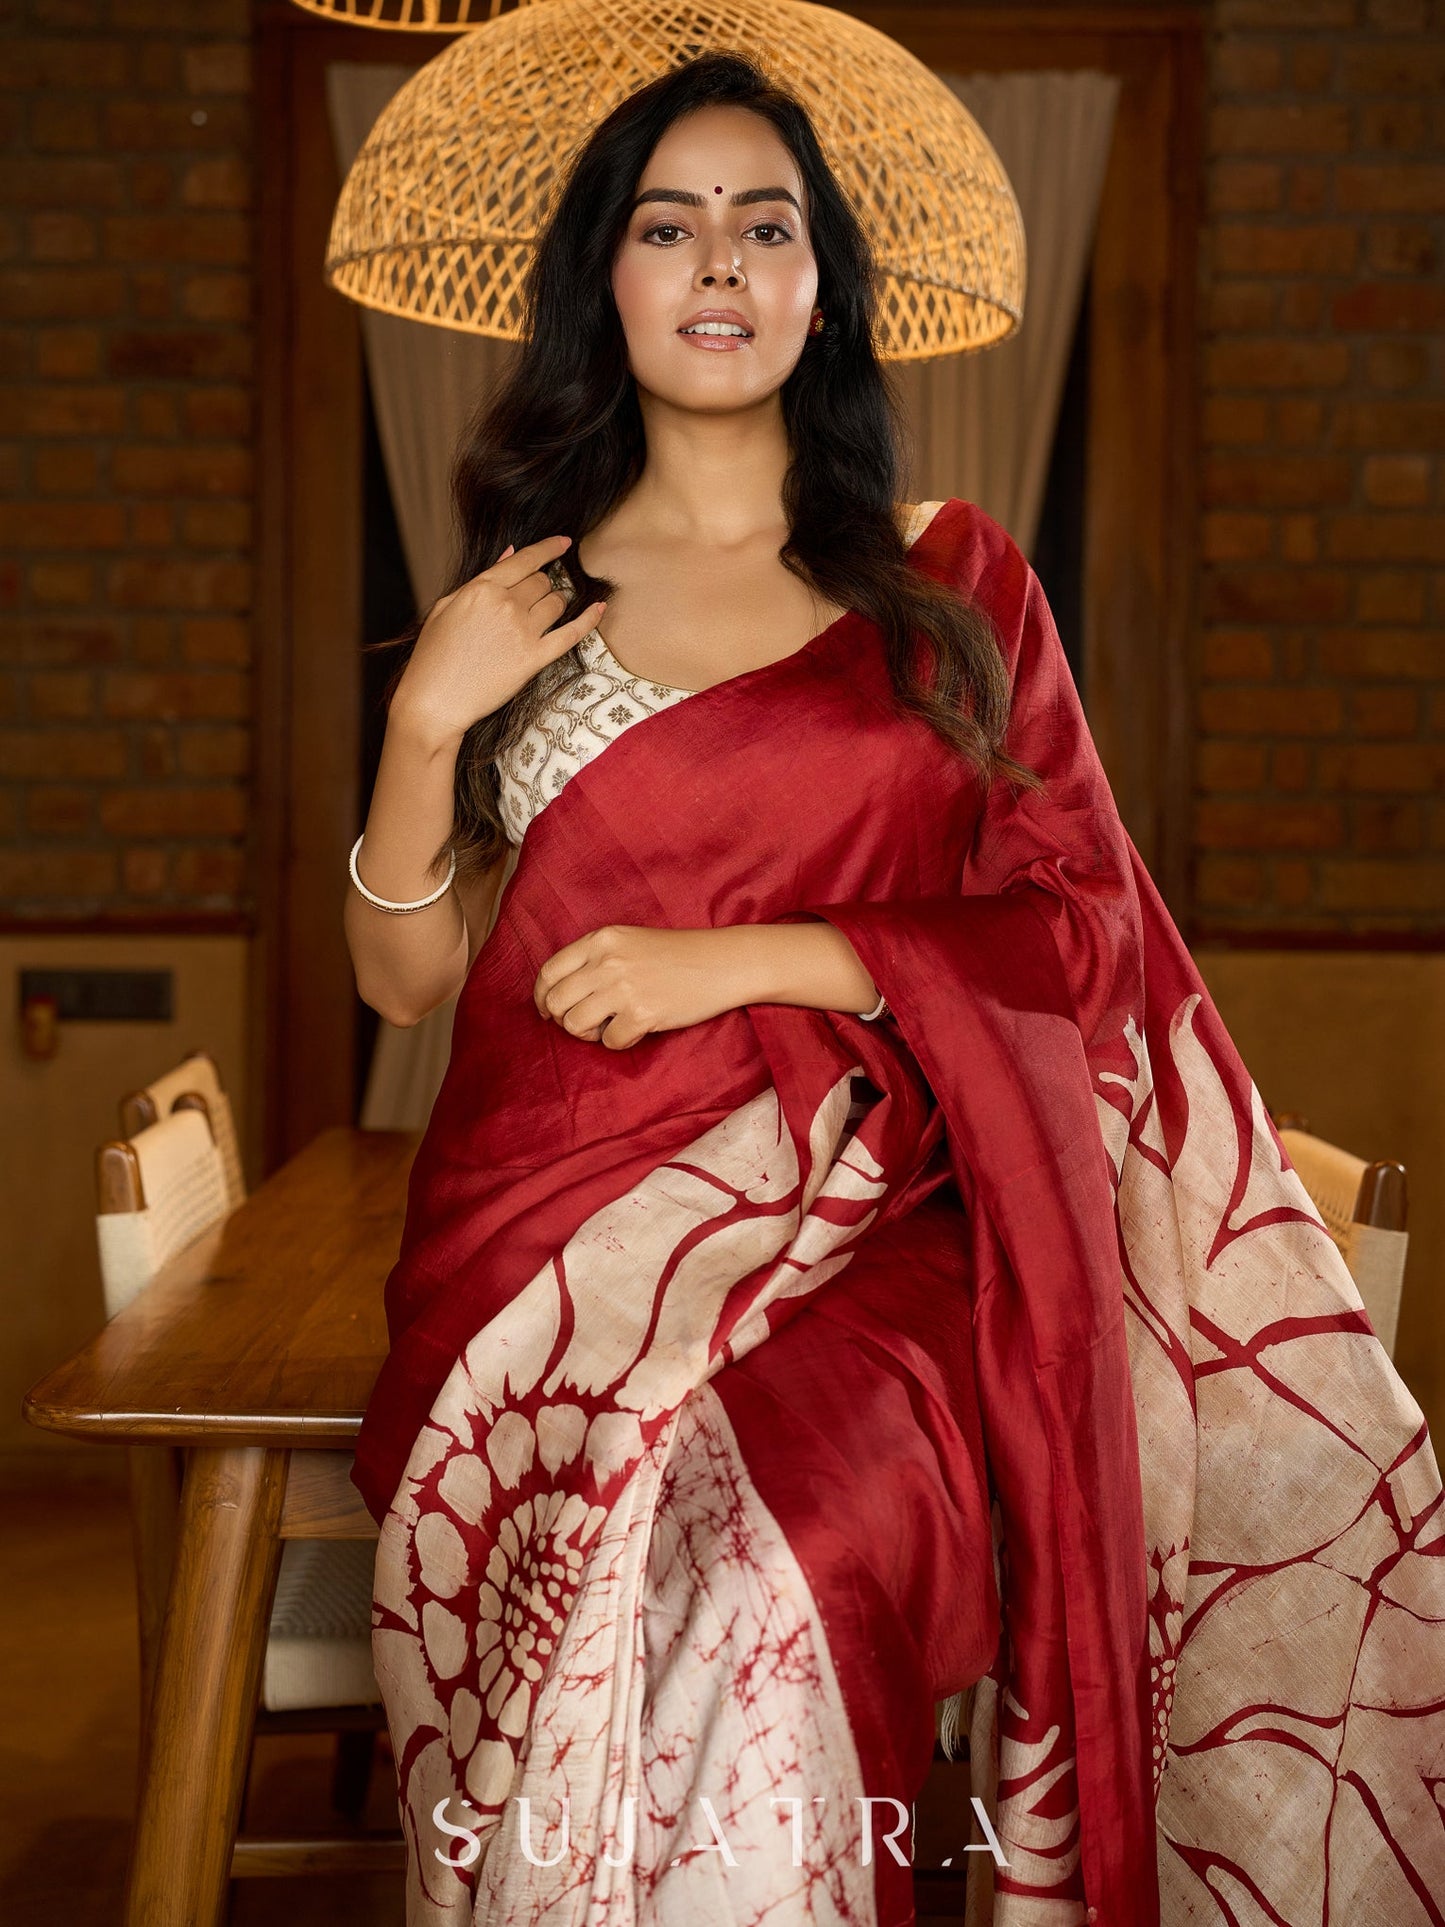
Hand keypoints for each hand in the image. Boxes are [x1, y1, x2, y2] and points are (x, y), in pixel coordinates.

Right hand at [392, 535, 605, 746]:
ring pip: (557, 603)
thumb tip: (510, 553)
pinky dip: (589, 619)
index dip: (548, 548)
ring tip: (545, 613)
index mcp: (482, 588)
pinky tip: (600, 608)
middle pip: (542, 582)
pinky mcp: (534, 659)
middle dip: (541, 586)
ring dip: (556, 603)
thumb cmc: (434, 656)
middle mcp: (506, 605)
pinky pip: (572, 633)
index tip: (563, 543)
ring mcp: (522, 632)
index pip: (525, 559)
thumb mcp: (447, 607)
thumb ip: (481, 579)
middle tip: (532, 600)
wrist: (435, 700)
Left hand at [533, 925, 747, 1050]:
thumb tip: (561, 993)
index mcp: (601, 940)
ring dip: (588, 1034)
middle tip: (583, 1024)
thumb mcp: (629, 941)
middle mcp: (607, 962)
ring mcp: (623, 988)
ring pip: (575, 1025)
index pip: (549, 972)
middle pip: (556, 1001)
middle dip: (563, 1019)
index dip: (542, 996)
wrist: (723, 963)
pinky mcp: (642, 1014)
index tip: (548, 1010)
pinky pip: (609, 1042)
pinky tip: (636, 1030)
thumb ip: (596, 959)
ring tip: (610, 1027)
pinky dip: (619, 1042)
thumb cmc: (678, 954)